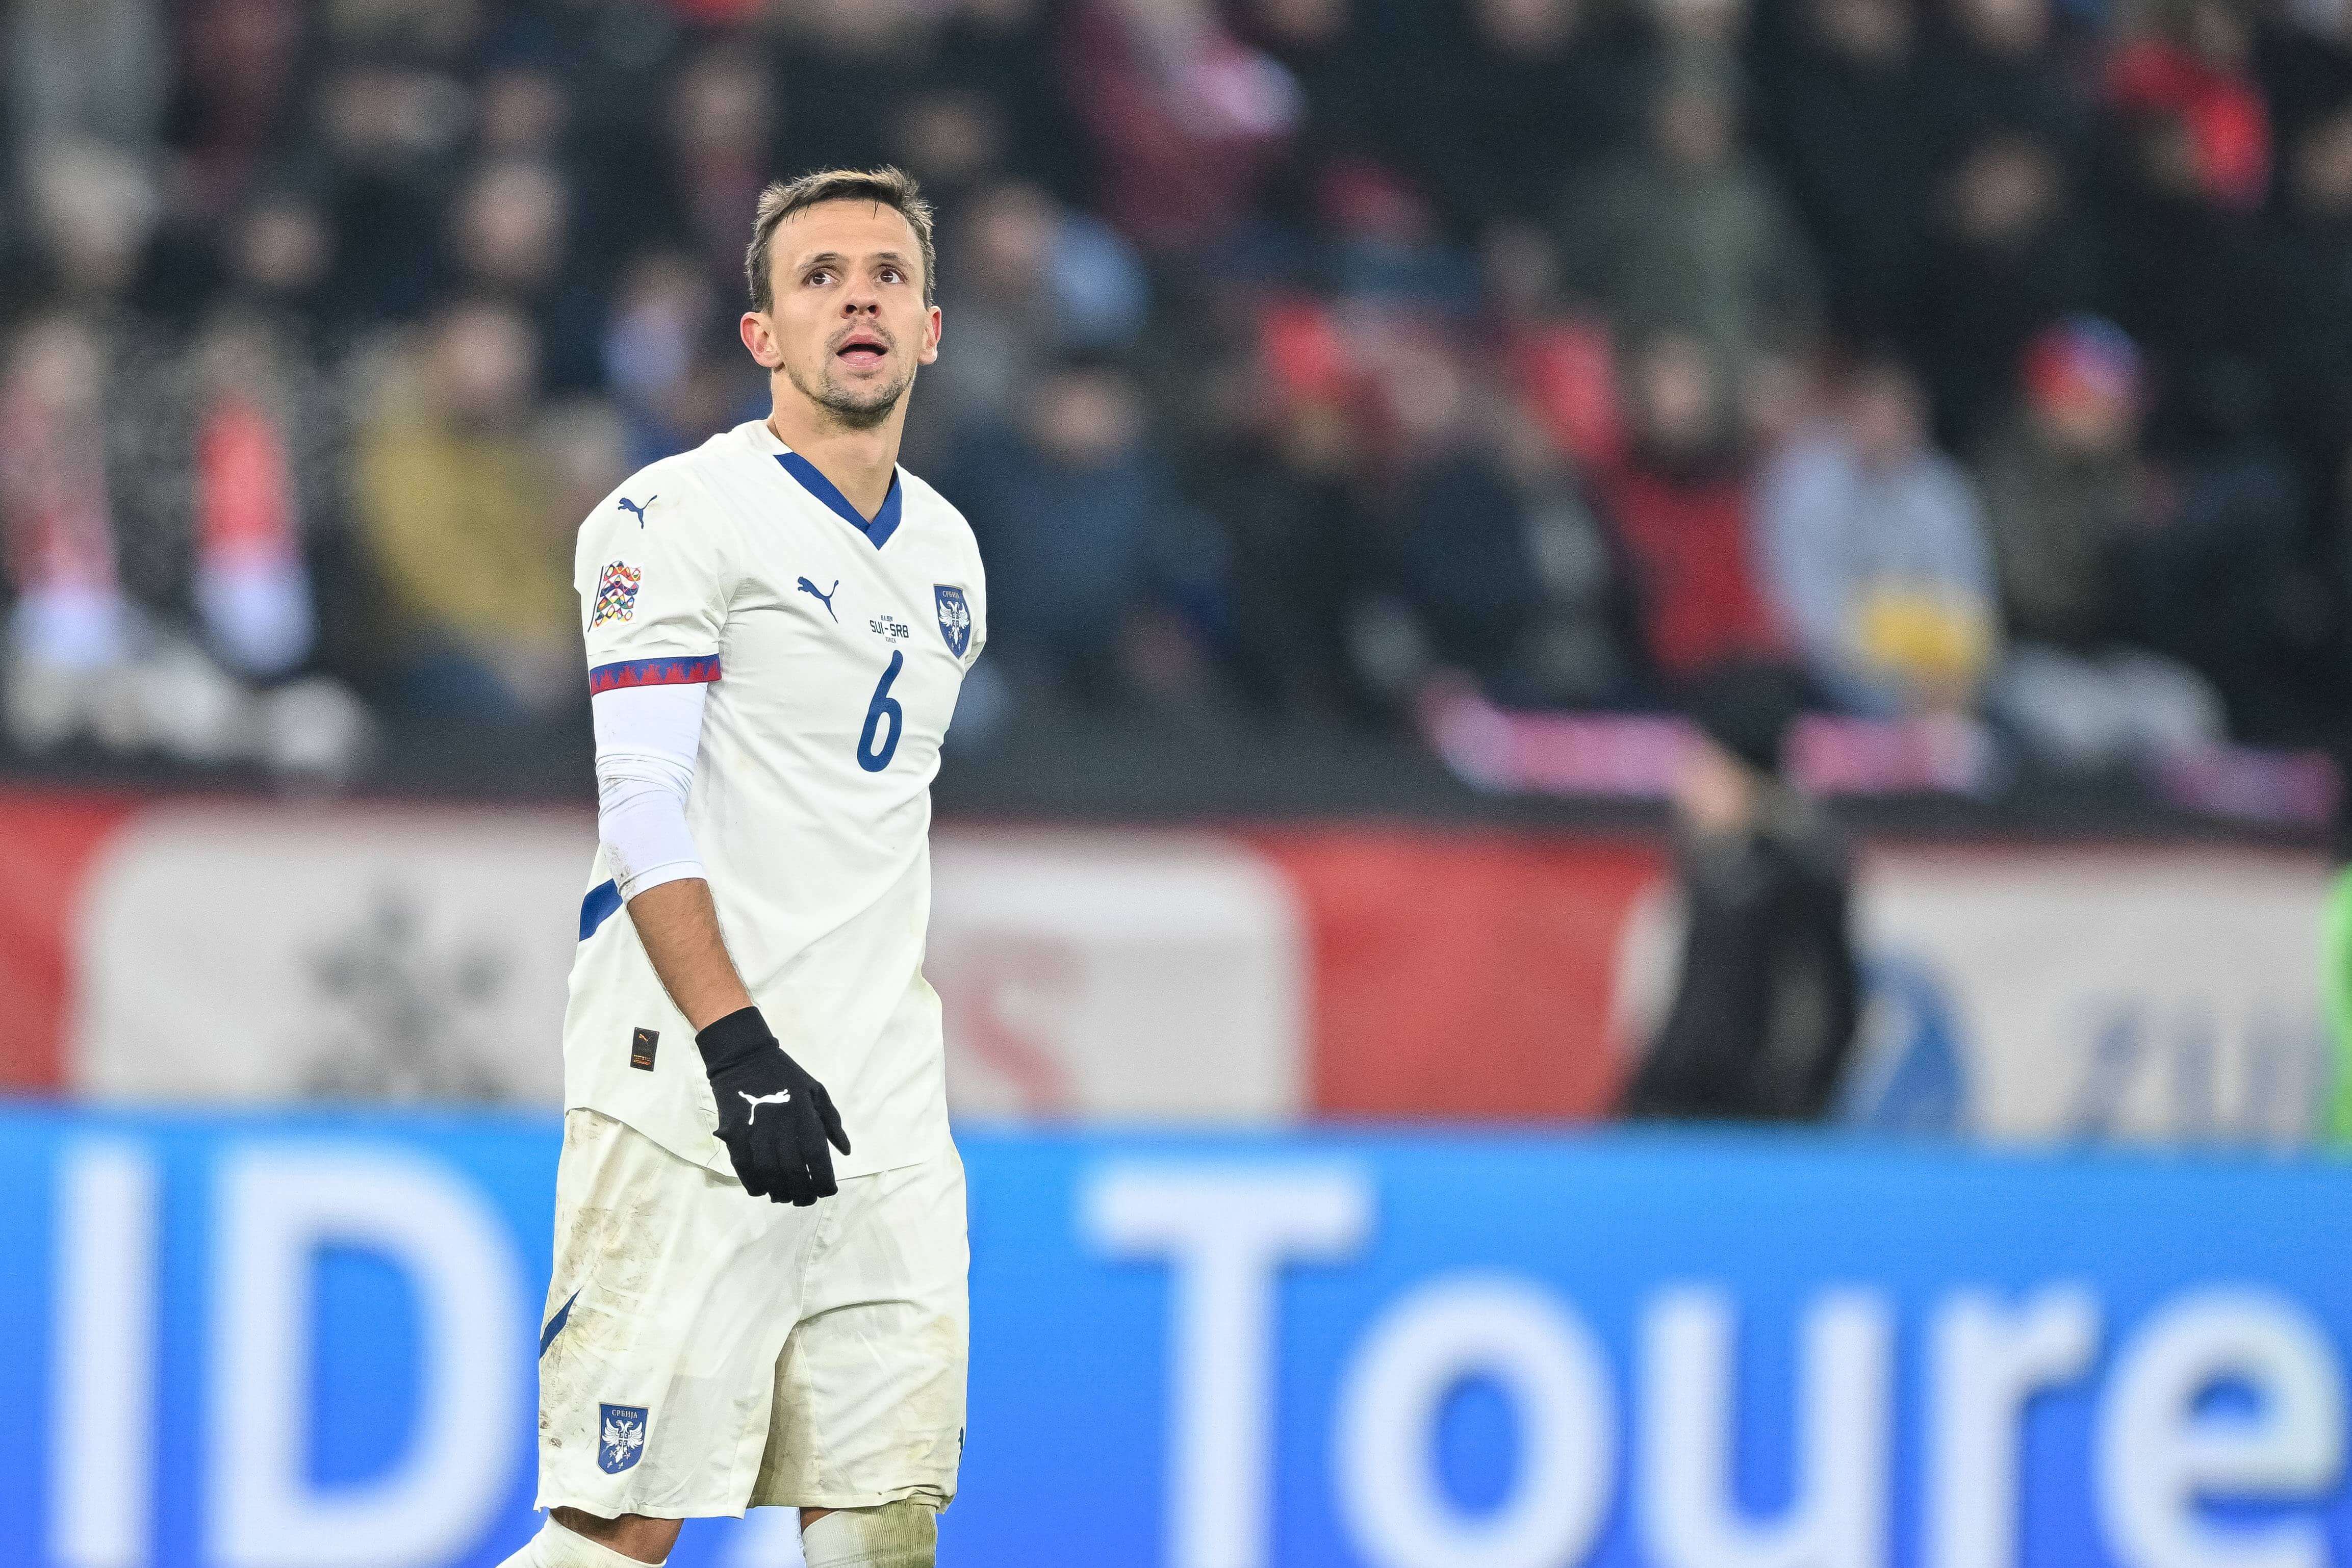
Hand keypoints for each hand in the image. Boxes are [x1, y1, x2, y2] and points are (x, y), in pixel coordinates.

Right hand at [696, 1007, 850, 1205]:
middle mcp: (780, 1124)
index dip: (824, 1178)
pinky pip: (743, 1166)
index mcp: (803, 1113)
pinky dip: (753, 1182)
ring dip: (779, 1191)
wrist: (744, 1057)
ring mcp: (754, 1129)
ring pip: (768, 1172)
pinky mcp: (733, 1132)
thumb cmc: (785, 1074)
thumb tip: (846, 1151)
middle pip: (792, 1170)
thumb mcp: (816, 1091)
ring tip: (786, 1198)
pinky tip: (761, 1190)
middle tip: (807, 1200)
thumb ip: (832, 1122)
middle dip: (803, 1192)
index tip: (829, 1191)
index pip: (816, 1155)